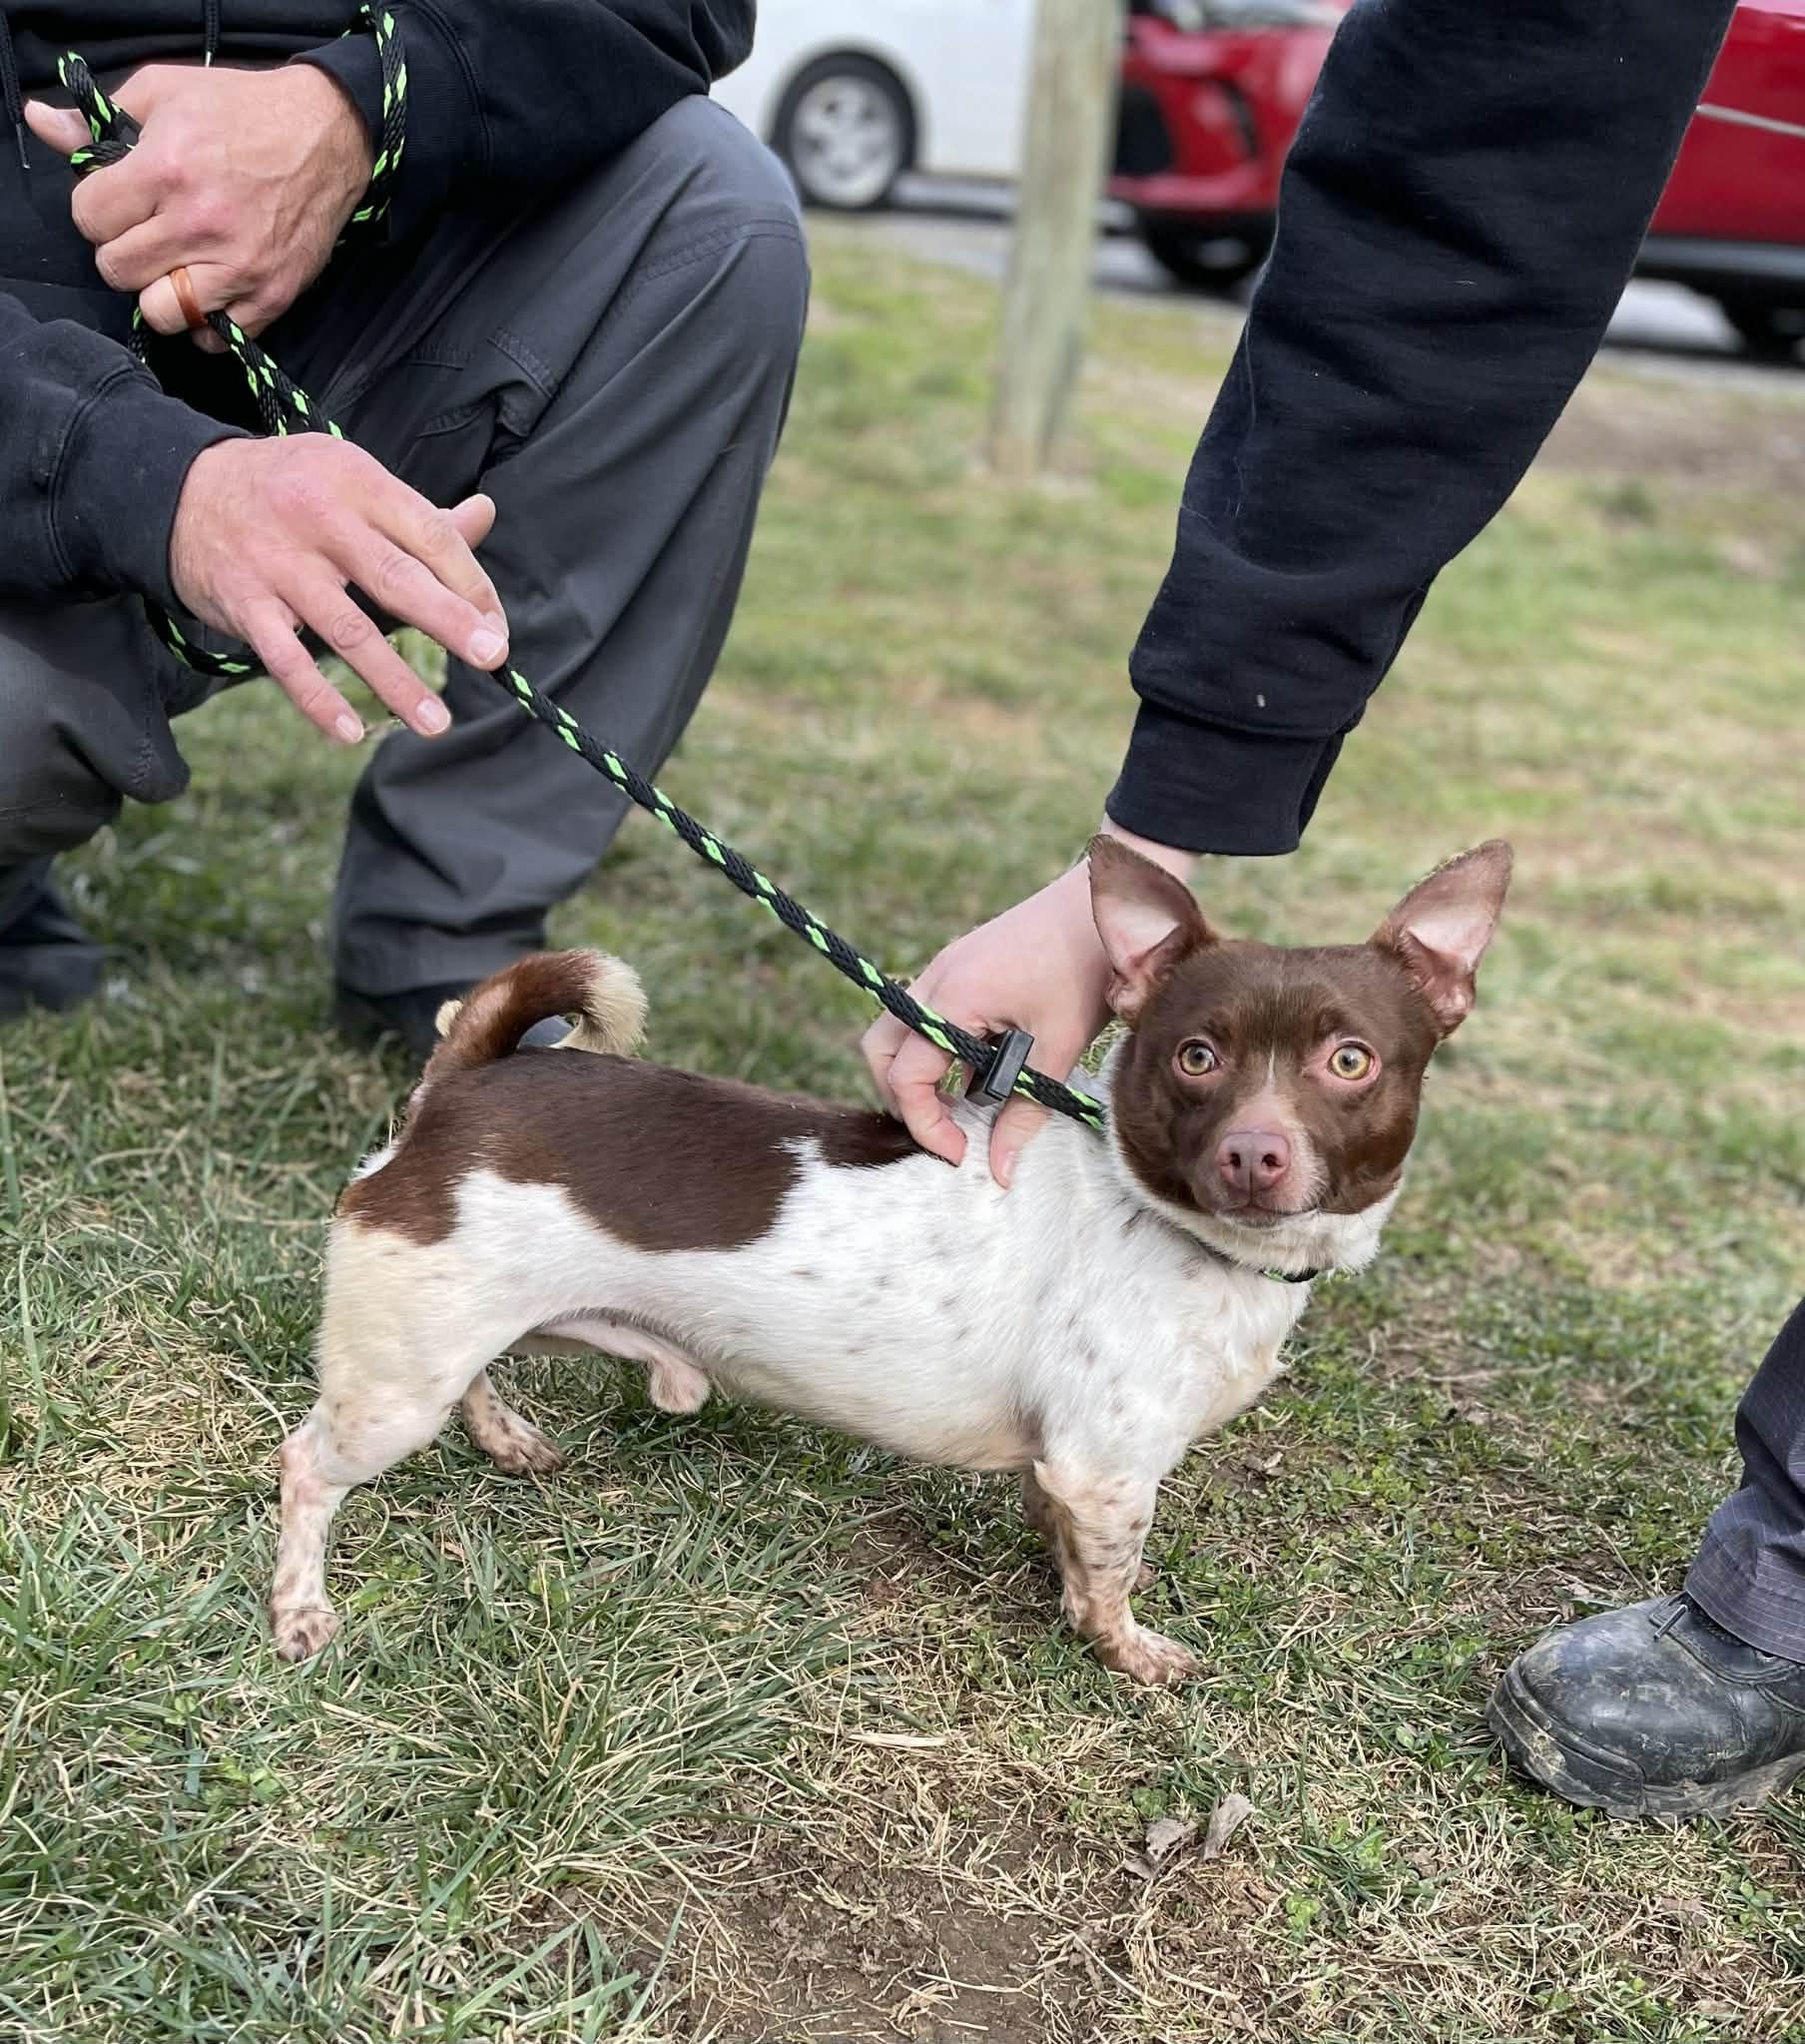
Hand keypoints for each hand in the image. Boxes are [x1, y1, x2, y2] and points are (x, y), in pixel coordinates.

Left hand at [25, 62, 370, 345]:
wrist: (329, 135)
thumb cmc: (242, 109)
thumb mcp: (164, 92)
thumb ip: (99, 119)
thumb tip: (44, 123)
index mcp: (165, 170)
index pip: (90, 220)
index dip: (97, 211)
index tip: (120, 203)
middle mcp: (199, 225)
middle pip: (119, 272)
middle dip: (125, 253)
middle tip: (149, 235)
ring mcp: (238, 267)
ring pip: (163, 314)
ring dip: (161, 295)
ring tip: (177, 269)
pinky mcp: (272, 295)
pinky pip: (215, 338)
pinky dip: (206, 322)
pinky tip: (211, 291)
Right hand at [169, 436, 510, 743]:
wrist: (180, 489)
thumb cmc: (290, 489)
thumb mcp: (351, 480)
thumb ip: (417, 514)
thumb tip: (484, 515)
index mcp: (356, 482)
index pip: (429, 536)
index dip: (470, 583)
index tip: (496, 627)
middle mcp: (318, 521)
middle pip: (395, 577)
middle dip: (448, 620)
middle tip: (492, 656)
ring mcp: (279, 566)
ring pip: (347, 630)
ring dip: (395, 681)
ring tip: (436, 721)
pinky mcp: (245, 606)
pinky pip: (285, 661)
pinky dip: (317, 700)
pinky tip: (351, 733)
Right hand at [861, 821, 1197, 1185]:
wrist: (1104, 904)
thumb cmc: (1085, 968)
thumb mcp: (1059, 1047)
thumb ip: (1026, 1110)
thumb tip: (1000, 1171)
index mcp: (954, 998)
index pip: (907, 1076)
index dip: (925, 1124)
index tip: (959, 1153)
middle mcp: (935, 980)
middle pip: (880, 1051)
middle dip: (903, 1099)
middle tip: (947, 1131)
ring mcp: (943, 968)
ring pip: (896, 1031)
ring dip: (916, 1073)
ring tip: (963, 1104)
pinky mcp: (958, 965)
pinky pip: (923, 1014)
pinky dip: (935, 1049)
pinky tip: (980, 1067)